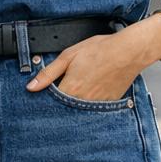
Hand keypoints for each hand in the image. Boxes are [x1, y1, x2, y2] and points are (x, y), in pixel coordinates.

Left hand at [24, 32, 140, 100]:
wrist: (129, 51)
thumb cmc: (101, 50)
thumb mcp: (68, 56)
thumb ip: (48, 73)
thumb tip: (31, 87)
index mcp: (71, 89)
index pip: (51, 104)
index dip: (46, 100)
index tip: (44, 98)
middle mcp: (83, 101)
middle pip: (65, 109)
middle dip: (60, 104)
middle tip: (66, 89)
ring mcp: (97, 104)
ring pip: (79, 111)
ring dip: (75, 105)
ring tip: (81, 89)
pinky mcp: (109, 104)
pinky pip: (94, 110)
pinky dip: (90, 104)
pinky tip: (92, 91)